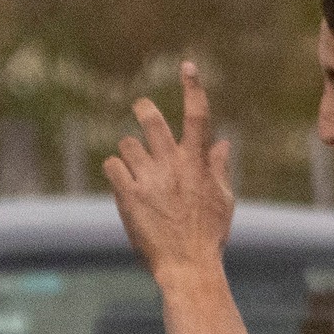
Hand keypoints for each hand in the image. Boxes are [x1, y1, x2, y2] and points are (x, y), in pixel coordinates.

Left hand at [103, 61, 234, 282]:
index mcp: (197, 163)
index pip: (198, 116)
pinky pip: (112, 165)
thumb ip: (219, 168)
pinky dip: (116, 172)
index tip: (187, 65)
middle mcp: (173, 164)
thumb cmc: (208, 236)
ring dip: (130, 154)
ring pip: (127, 143)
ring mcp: (149, 178)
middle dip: (143, 110)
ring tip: (138, 175)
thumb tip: (222, 142)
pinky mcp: (129, 194)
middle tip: (141, 110)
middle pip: (150, 118)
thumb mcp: (222, 200)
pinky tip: (125, 187)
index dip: (193, 87)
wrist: (188, 267)